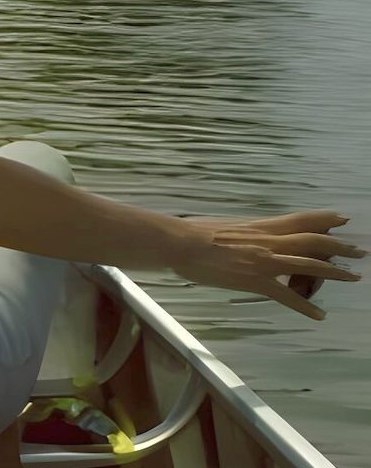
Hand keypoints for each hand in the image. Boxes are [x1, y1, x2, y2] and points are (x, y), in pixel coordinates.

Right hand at [170, 211, 363, 318]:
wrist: (181, 242)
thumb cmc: (194, 232)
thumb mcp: (226, 226)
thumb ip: (244, 233)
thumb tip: (248, 237)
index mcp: (260, 226)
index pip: (299, 219)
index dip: (324, 218)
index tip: (342, 219)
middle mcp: (268, 241)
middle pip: (313, 240)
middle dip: (340, 246)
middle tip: (360, 251)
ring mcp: (264, 261)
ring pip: (309, 264)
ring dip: (335, 271)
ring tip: (355, 277)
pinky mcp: (255, 281)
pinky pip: (287, 296)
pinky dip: (305, 306)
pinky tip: (319, 315)